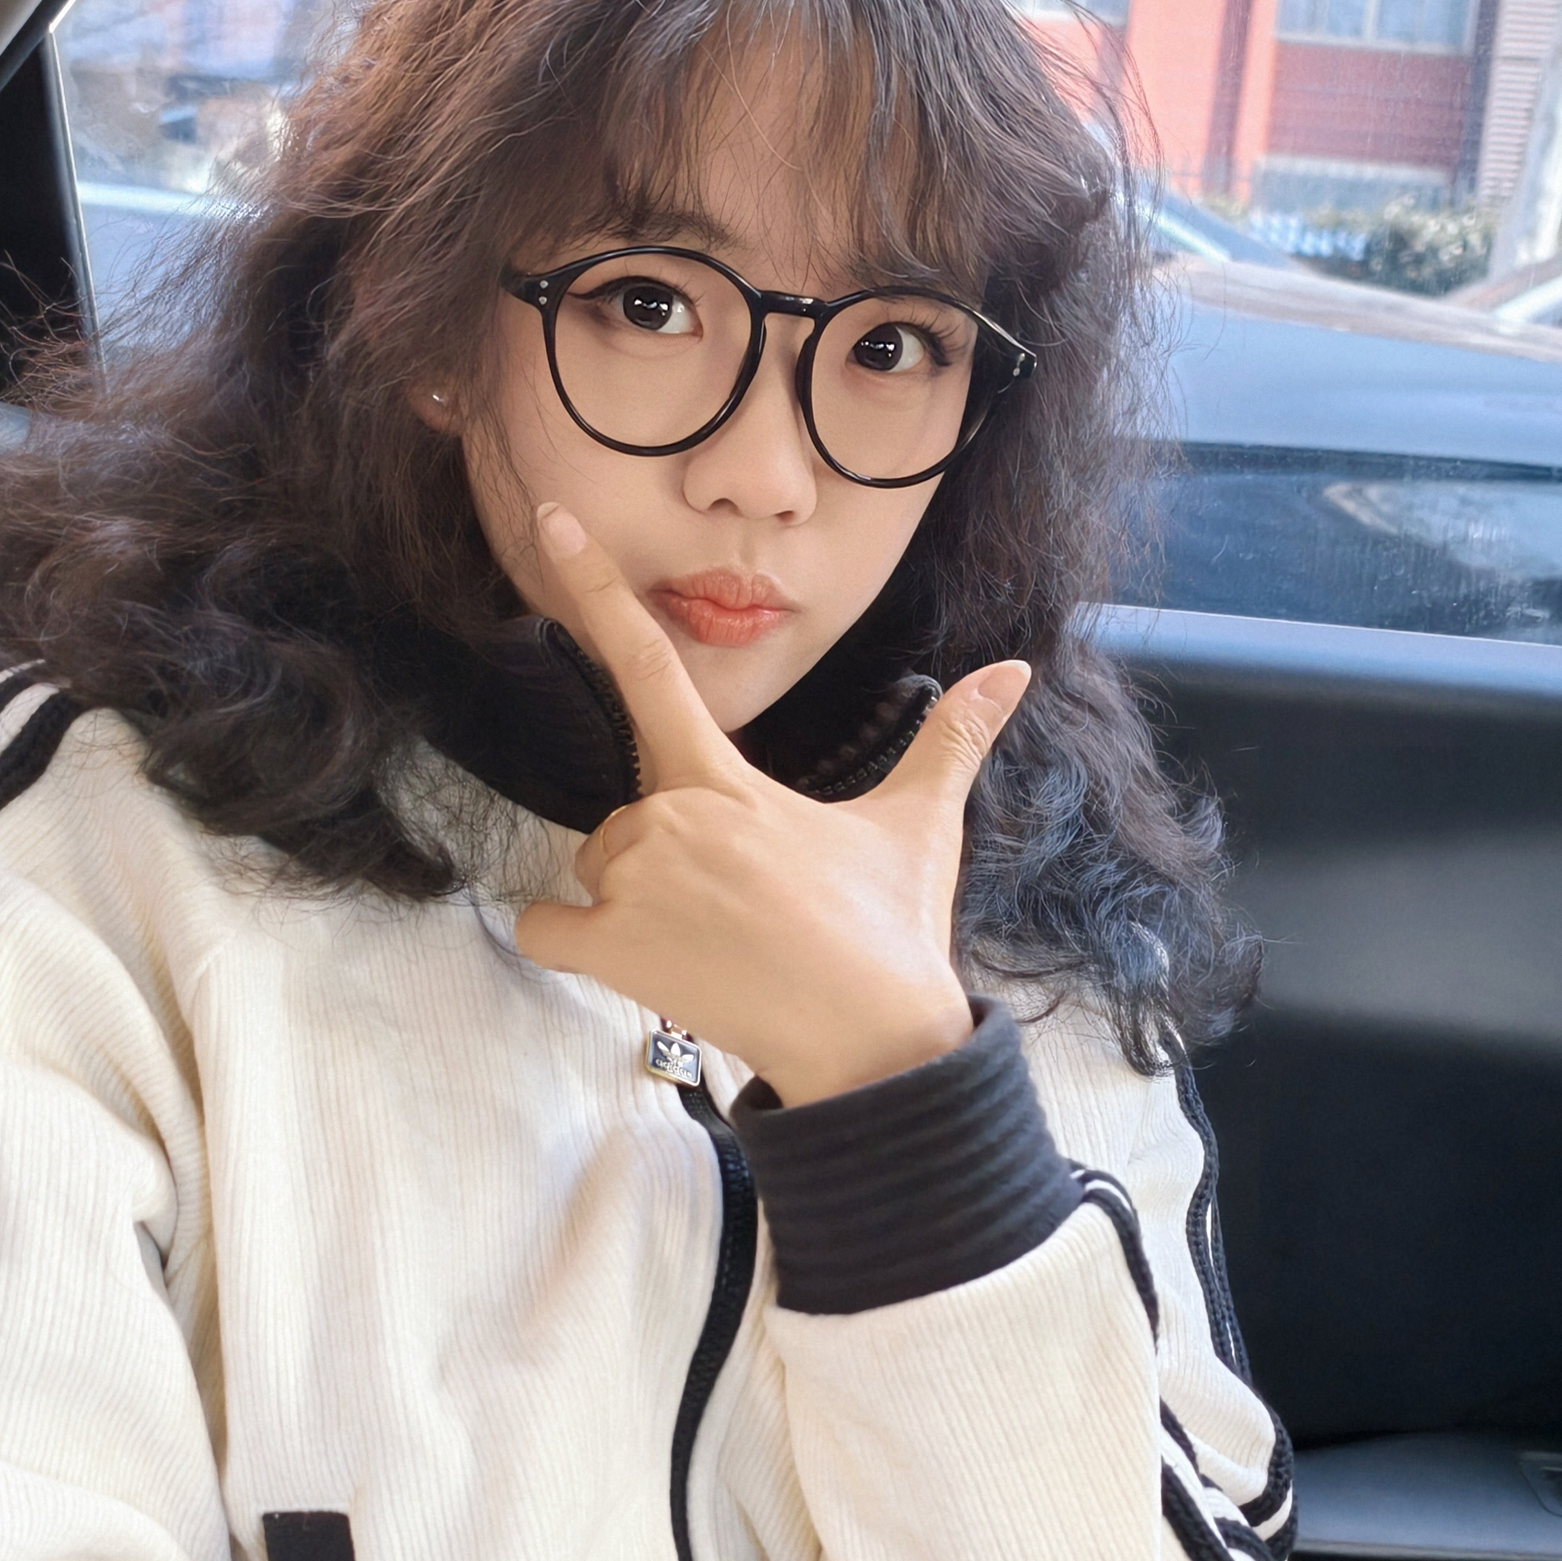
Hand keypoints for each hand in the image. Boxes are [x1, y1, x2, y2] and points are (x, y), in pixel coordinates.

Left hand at [513, 505, 1029, 1103]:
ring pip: (596, 868)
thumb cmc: (889, 935)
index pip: (650, 665)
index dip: (596, 588)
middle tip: (738, 908)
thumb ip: (950, 741)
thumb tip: (1015, 672)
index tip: (552, 521)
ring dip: (632, 898)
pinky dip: (571, 939)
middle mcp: (670, 818)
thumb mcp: (918, 827)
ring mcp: (635, 883)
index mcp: (730, 781)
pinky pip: (546, 928)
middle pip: (628, 811)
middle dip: (666, 853)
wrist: (870, 1039)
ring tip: (713, 941)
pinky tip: (632, 960)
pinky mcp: (612, 948)